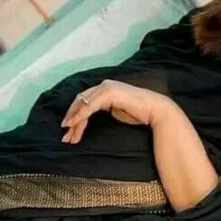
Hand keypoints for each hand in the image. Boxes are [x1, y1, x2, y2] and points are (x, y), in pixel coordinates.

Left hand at [59, 79, 176, 143]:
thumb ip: (103, 108)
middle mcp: (104, 85)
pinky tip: (73, 124)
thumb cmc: (139, 112)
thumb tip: (89, 117)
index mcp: (105, 87)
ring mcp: (106, 87)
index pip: (84, 100)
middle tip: (65, 136)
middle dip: (71, 119)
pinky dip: (80, 116)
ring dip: (74, 121)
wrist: (155, 110)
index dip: (75, 114)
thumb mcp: (116, 110)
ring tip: (68, 135)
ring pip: (83, 104)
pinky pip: (90, 106)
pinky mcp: (109, 93)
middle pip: (80, 101)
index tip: (68, 129)